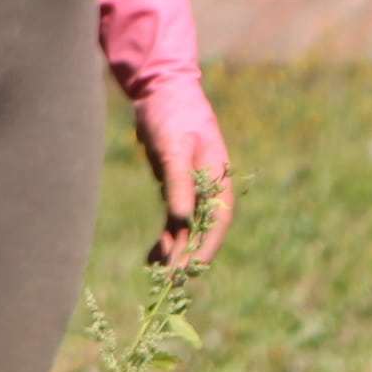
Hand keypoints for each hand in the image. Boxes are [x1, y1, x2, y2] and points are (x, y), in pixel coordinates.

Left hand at [98, 0, 239, 268]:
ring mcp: (194, 185)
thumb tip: (181, 224)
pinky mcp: (178, 183)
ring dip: (176, 250)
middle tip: (171, 283)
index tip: (192, 269)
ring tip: (157, 273)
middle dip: (189, 255)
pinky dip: (167, 237)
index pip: (218, 219)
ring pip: (188, 227)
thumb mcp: (173, 149)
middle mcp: (210, 184)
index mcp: (217, 175)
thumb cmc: (170, 114)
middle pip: (204, 228)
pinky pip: (175, 219)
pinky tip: (153, 256)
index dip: (207, 246)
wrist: (160, 88)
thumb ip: (178, 186)